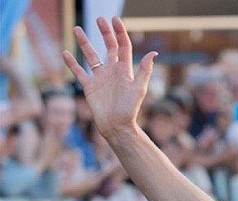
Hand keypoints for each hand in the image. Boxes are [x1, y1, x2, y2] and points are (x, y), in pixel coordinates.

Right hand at [61, 17, 156, 140]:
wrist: (117, 126)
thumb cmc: (130, 109)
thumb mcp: (139, 89)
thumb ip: (144, 71)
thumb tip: (153, 53)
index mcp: (125, 70)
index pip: (123, 47)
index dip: (120, 33)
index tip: (114, 20)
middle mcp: (112, 71)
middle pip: (108, 47)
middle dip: (105, 33)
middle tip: (99, 19)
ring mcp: (100, 78)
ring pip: (91, 56)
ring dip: (85, 43)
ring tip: (77, 29)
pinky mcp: (89, 86)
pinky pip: (79, 72)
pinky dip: (72, 63)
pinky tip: (65, 52)